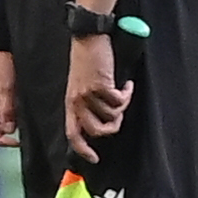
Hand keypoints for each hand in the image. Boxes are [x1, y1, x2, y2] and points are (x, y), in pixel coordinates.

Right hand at [0, 47, 21, 147]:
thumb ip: (7, 109)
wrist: (6, 48)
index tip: (15, 141)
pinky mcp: (1, 98)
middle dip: (6, 132)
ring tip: (24, 120)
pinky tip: (23, 114)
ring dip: (11, 124)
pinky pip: (6, 113)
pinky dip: (13, 116)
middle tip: (23, 133)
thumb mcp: (6, 87)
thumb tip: (9, 129)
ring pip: (0, 122)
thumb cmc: (2, 65)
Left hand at [63, 29, 129, 151]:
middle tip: (119, 116)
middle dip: (111, 128)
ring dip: (122, 107)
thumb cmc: (86, 61)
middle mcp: (77, 101)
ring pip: (111, 116)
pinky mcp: (101, 85)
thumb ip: (86, 104)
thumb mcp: (80, 85)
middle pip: (95, 130)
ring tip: (124, 94)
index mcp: (70, 103)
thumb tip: (101, 120)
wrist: (88, 39)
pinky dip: (127, 94)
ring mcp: (89, 94)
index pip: (73, 133)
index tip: (93, 158)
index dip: (82, 149)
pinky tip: (127, 85)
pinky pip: (119, 101)